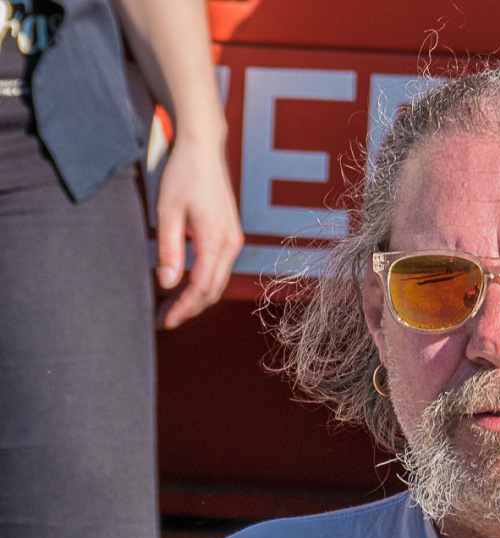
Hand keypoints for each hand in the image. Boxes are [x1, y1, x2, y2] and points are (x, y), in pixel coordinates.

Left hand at [154, 134, 242, 328]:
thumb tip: (168, 283)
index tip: (166, 321)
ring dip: (196, 298)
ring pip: (218, 281)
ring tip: (171, 307)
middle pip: (213, 290)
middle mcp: (231, 244)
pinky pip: (219, 269)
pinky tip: (185, 284)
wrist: (204, 150)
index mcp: (216, 240)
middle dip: (190, 308)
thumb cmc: (183, 176)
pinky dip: (203, 283)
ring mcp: (233, 240)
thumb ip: (169, 250)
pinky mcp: (230, 235)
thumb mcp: (167, 212)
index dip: (184, 307)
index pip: (201, 286)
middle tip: (163, 320)